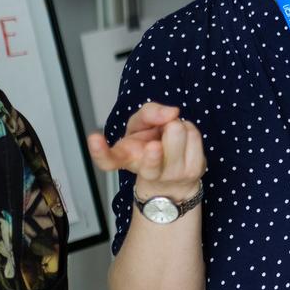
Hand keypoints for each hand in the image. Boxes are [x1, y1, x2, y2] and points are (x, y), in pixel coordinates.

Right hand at [87, 102, 205, 199]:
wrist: (173, 177)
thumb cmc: (151, 144)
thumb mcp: (141, 124)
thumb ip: (150, 112)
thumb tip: (171, 113)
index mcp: (126, 159)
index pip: (107, 160)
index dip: (99, 150)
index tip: (94, 138)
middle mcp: (146, 170)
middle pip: (156, 145)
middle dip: (164, 127)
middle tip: (164, 131)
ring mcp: (171, 174)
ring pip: (178, 132)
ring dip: (177, 126)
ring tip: (172, 136)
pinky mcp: (193, 172)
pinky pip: (195, 135)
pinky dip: (190, 130)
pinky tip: (184, 140)